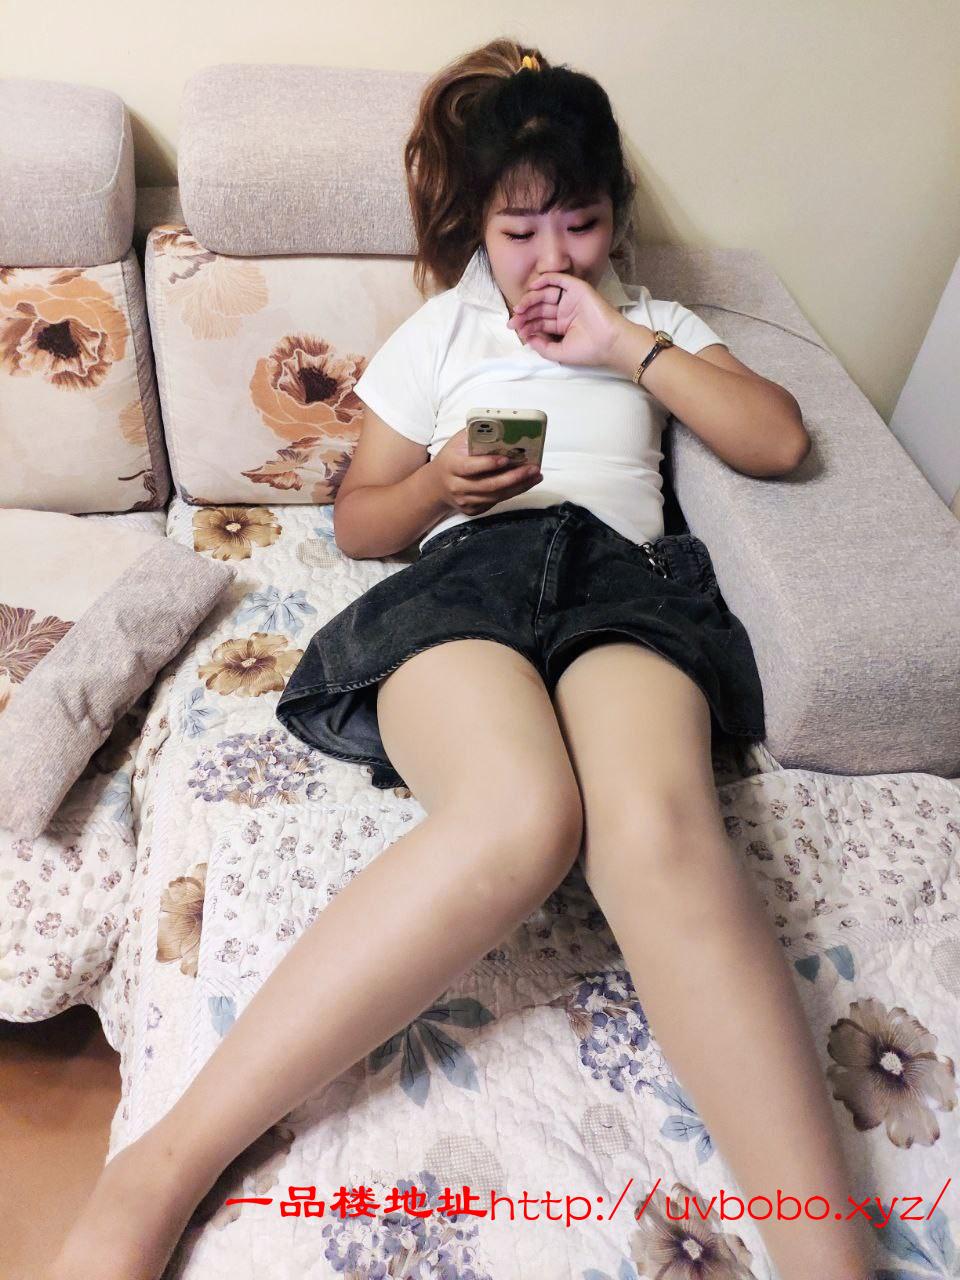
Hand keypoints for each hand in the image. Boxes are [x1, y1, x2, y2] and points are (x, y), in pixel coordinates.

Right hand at [429, 428, 542, 515]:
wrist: (437, 485)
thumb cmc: (453, 457)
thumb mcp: (458, 442)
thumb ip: (476, 434)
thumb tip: (503, 426)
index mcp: (452, 466)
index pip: (470, 467)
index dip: (488, 464)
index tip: (507, 458)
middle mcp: (457, 486)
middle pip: (489, 485)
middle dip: (514, 477)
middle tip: (533, 468)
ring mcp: (465, 501)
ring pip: (496, 496)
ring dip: (519, 486)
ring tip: (536, 475)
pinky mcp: (473, 510)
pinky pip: (496, 502)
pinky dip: (513, 493)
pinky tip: (526, 483)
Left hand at [506, 271, 628, 367]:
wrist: (608, 342)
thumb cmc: (588, 350)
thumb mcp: (559, 353)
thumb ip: (542, 347)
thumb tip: (528, 338)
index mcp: (562, 326)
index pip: (540, 322)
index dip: (527, 325)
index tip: (516, 329)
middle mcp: (565, 312)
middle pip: (540, 308)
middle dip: (525, 314)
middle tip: (514, 320)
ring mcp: (570, 300)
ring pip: (545, 295)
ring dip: (530, 299)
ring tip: (520, 308)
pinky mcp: (577, 289)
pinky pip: (558, 280)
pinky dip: (545, 280)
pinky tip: (533, 287)